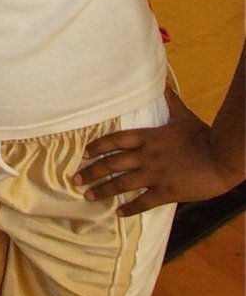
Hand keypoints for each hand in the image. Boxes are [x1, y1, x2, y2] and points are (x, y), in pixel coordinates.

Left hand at [73, 92, 244, 215]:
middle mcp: (146, 156)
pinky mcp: (166, 192)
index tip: (84, 153)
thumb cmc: (202, 135)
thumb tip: (163, 82)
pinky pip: (143, 202)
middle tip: (75, 178)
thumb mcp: (182, 115)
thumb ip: (169, 100)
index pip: (115, 140)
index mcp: (148, 137)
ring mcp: (155, 175)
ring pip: (122, 184)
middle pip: (112, 163)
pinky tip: (118, 213)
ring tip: (88, 195)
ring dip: (103, 190)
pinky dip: (129, 208)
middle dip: (92, 170)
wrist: (221, 157)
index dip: (97, 146)